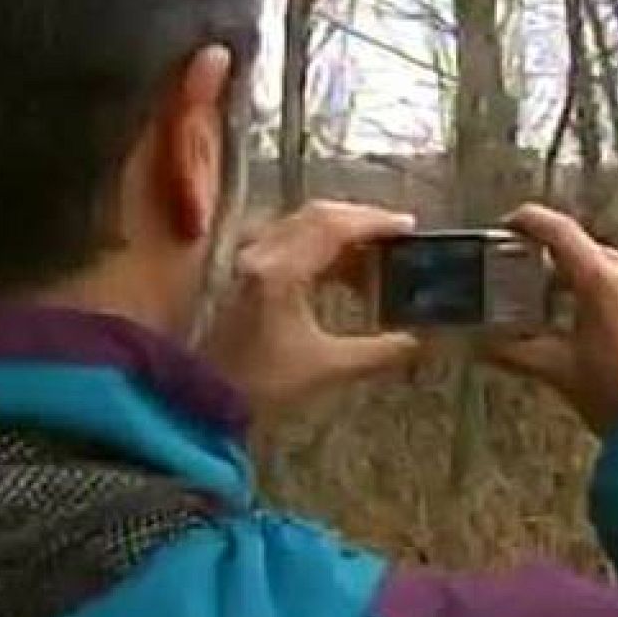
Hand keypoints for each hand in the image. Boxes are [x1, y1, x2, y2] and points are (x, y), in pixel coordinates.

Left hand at [200, 200, 420, 415]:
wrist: (200, 400)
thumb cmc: (259, 383)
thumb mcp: (326, 368)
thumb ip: (378, 353)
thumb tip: (417, 342)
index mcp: (281, 271)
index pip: (334, 226)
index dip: (375, 222)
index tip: (407, 227)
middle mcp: (260, 254)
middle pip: (317, 216)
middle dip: (360, 223)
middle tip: (393, 239)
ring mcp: (246, 260)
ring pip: (300, 226)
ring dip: (337, 234)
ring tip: (368, 260)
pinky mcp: (240, 272)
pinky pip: (284, 242)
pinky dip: (315, 249)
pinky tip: (334, 276)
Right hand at [488, 204, 617, 434]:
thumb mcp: (561, 373)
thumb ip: (515, 351)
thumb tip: (482, 344)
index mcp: (602, 280)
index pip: (557, 232)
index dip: (530, 223)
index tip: (515, 225)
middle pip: (593, 256)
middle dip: (567, 272)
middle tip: (546, 295)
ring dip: (606, 290)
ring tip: (592, 328)